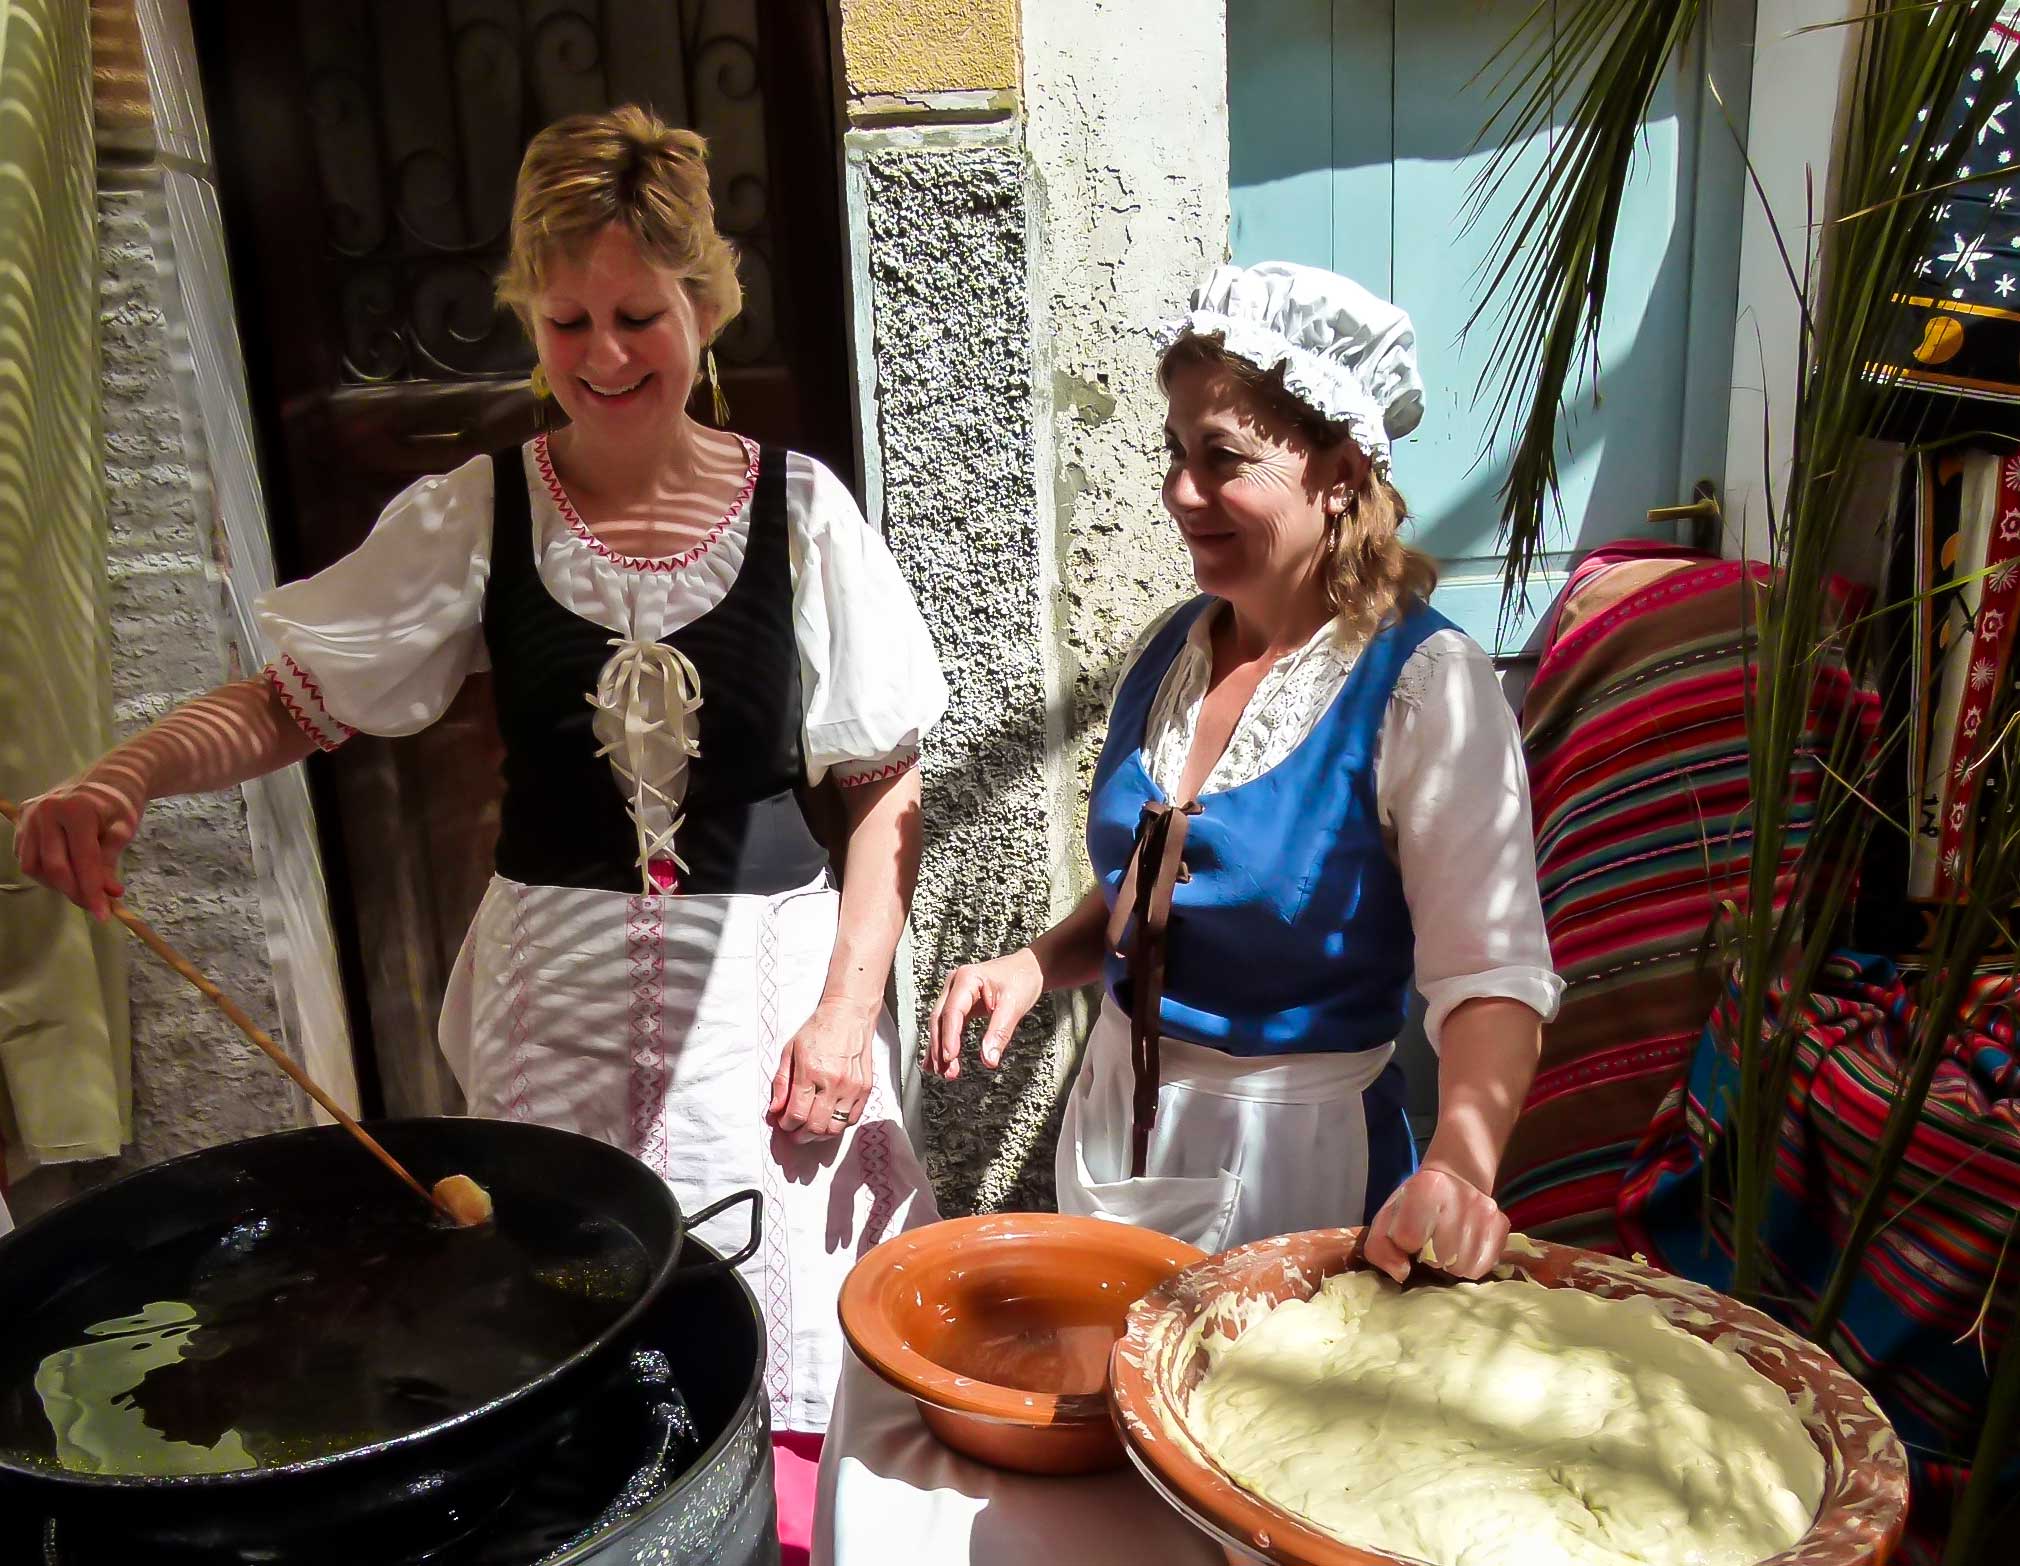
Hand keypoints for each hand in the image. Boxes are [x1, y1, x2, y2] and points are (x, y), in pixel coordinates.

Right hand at [12, 769, 147, 920]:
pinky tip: (66, 873)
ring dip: (57, 884)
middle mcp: (45, 811)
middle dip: (75, 892)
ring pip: (34, 866)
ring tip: (83, 886)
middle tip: (96, 905)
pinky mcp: (20, 821)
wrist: (107, 778)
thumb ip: (110, 861)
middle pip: (54, 867)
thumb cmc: (119, 803)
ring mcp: (29, 816)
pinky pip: (26, 857)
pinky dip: (44, 872)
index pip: (82, 859)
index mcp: (75, 809)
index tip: (103, 914)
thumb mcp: (123, 829)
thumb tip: (107, 894)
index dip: (92, 890)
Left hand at [768, 999, 874, 1141]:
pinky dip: (838, 1125)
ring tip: (811, 1129)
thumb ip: (781, 1082)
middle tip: (794, 1133)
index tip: (783, 1123)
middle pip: (815, 1126)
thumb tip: (775, 1110)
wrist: (848, 1016)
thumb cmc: (818, 1031)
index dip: (786, 1125)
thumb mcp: (790, 1051)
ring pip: (834, 1128)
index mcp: (810, 1071)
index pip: (797, 1114)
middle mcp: (833, 1082)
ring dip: (819, 1134)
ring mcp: (852, 1087)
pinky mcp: (865, 1088)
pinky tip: (829, 1119)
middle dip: (800, 1135)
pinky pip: (852, 1119)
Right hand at [925, 949, 1042, 1079]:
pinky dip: (944, 1042)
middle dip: (940, 1046)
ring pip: (940, 1023)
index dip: (949, 1036)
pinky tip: (939, 1061)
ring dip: (939, 1048)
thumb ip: (1000, 1033)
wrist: (1028, 968)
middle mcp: (955, 983)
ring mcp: (954, 992)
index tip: (950, 1057)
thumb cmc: (1021, 979)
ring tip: (943, 1072)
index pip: (952, 1011)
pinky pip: (947, 1025)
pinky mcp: (959, 1003)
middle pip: (940, 1018)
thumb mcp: (1014, 1006)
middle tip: (945, 1071)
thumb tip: (989, 1059)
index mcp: (967, 978)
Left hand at [1360, 1164, 1510, 1282]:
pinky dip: (1469, 1265)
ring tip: (1447, 1245)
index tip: (1408, 1237)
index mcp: (1427, 1187)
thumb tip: (1401, 1273)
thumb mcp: (1387, 1218)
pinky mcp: (1502, 1226)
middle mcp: (1461, 1197)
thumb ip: (1381, 1248)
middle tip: (1430, 1243)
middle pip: (1440, 1257)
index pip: (1408, 1237)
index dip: (1404, 1244)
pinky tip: (1463, 1248)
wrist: (1455, 1180)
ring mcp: (1486, 1212)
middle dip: (1430, 1258)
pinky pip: (1481, 1268)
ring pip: (1462, 1267)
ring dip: (1450, 1264)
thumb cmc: (1415, 1204)